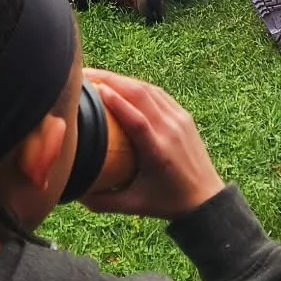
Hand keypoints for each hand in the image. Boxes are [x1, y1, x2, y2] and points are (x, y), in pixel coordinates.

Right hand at [79, 68, 223, 219]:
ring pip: (148, 90)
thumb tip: (73, 193)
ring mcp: (180, 120)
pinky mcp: (184, 116)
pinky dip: (137, 86)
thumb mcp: (134, 206)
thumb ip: (102, 202)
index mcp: (158, 151)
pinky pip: (158, 94)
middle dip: (110, 80)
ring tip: (97, 75)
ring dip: (122, 79)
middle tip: (83, 75)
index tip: (93, 87)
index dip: (115, 101)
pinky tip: (121, 83)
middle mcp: (171, 130)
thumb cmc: (167, 203)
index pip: (136, 119)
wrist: (207, 199)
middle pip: (140, 95)